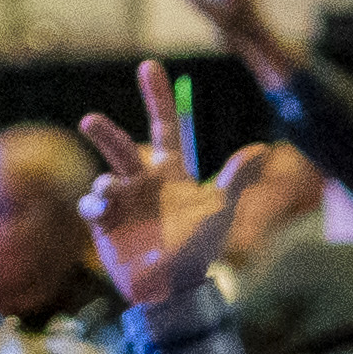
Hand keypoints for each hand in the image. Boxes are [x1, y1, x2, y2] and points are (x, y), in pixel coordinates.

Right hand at [79, 58, 265, 307]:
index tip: (149, 65)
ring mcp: (121, 200)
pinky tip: (103, 212)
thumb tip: (263, 148)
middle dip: (104, 132)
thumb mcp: (220, 211)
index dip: (157, 97)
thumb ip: (236, 178)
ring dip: (105, 183)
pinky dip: (95, 205)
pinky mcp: (103, 221)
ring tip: (110, 195)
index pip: (164, 126)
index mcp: (171, 172)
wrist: (174, 287)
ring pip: (105, 177)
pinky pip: (92, 205)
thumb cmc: (199, 247)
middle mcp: (143, 180)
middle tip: (89, 121)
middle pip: (120, 147)